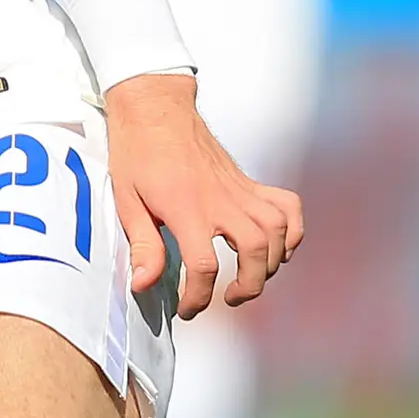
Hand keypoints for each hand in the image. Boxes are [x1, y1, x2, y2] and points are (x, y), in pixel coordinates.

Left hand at [103, 73, 301, 317]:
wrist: (156, 109)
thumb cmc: (137, 153)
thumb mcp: (126, 201)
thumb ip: (142, 245)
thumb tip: (143, 284)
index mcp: (186, 208)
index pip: (204, 265)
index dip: (198, 297)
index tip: (188, 308)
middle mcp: (220, 200)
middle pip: (256, 251)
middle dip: (249, 285)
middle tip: (228, 298)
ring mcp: (239, 190)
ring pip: (278, 231)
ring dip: (272, 263)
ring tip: (250, 276)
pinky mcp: (248, 182)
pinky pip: (287, 206)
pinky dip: (292, 230)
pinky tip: (279, 246)